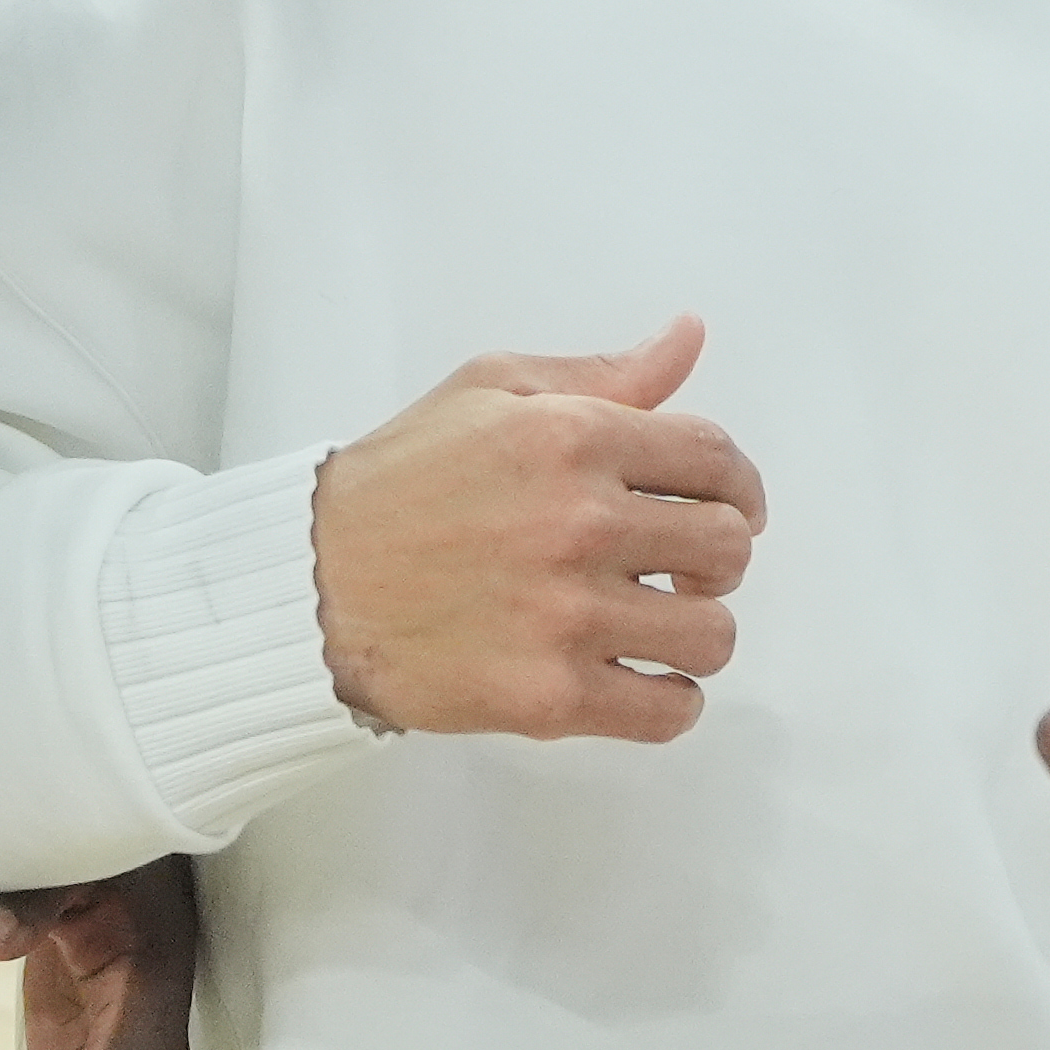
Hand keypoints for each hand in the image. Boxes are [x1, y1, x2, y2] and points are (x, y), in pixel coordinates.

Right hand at [308, 316, 763, 740]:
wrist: (311, 586)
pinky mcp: (548, 697)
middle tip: (681, 568)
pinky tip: (637, 679)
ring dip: (696, 633)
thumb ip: (602, 374)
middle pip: (728, 548)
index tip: (725, 508)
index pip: (716, 459)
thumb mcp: (490, 391)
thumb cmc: (400, 484)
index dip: (738, 487)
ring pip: (712, 637)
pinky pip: (669, 712)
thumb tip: (689, 338)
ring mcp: (566, 616)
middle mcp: (578, 523)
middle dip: (718, 558)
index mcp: (572, 437)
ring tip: (655, 626)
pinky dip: (670, 701)